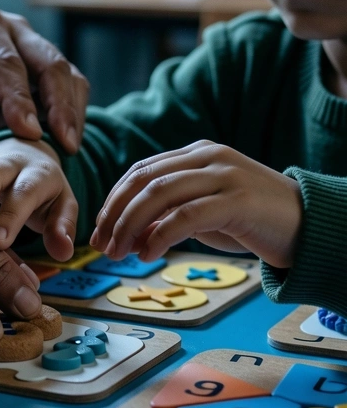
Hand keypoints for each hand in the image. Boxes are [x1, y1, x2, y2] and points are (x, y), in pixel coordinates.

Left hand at [0, 3, 88, 152]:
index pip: (7, 63)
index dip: (20, 99)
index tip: (29, 133)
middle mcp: (11, 30)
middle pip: (49, 64)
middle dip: (61, 105)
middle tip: (67, 144)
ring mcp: (26, 47)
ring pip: (64, 75)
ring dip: (71, 110)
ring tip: (71, 148)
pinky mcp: (32, 69)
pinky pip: (60, 88)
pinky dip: (67, 113)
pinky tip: (65, 143)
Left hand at [90, 140, 302, 268]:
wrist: (308, 224)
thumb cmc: (251, 220)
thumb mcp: (203, 213)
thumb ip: (168, 215)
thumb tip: (126, 234)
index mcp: (196, 152)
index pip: (140, 170)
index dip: (113, 199)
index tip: (98, 228)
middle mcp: (208, 156)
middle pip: (144, 180)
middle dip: (115, 214)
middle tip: (100, 245)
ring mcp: (224, 175)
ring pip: (160, 194)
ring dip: (130, 226)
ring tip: (118, 253)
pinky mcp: (237, 200)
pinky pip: (186, 216)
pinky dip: (160, 235)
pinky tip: (147, 254)